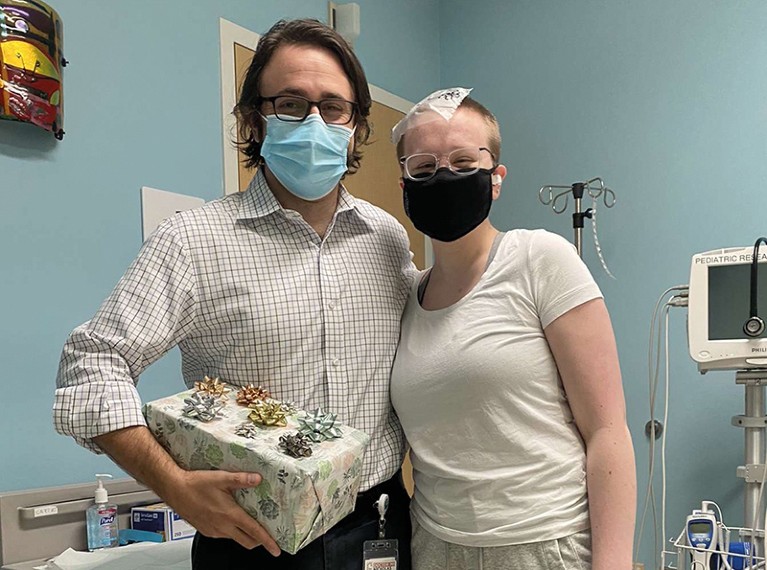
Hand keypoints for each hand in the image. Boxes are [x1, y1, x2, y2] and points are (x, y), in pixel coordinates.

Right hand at [164, 470, 280, 555]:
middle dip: (259, 540)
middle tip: (267, 533)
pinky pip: (224, 535)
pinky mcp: (207, 531)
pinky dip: (232, 530)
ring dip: (244, 533)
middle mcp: (223, 526)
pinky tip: (231, 517)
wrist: (175, 489)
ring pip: (235, 538)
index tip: (276, 549)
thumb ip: (241, 479)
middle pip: (247, 541)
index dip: (268, 541)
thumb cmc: (195, 484)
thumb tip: (257, 479)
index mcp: (230, 515)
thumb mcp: (221, 478)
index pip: (254, 532)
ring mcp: (214, 531)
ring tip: (249, 519)